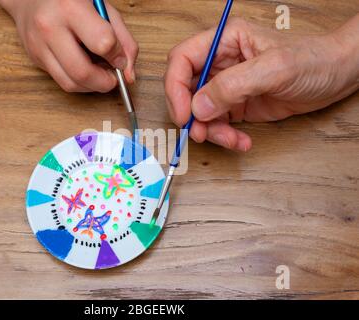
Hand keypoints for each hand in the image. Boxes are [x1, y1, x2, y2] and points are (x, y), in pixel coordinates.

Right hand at [0, 0, 137, 91]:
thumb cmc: (71, 0)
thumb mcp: (103, 9)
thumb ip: (123, 39)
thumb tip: (129, 75)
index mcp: (71, 7)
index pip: (103, 43)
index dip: (117, 55)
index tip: (120, 57)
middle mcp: (50, 27)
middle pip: (83, 72)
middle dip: (105, 82)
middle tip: (113, 77)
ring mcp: (39, 45)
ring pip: (71, 83)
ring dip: (92, 86)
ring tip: (99, 72)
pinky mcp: (35, 58)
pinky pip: (62, 81)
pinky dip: (79, 82)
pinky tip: (84, 68)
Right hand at [165, 17, 358, 151]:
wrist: (338, 75)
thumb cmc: (313, 59)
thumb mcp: (274, 69)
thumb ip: (233, 85)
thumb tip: (197, 106)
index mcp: (225, 41)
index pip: (182, 60)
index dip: (175, 88)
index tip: (184, 113)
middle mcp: (221, 63)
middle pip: (185, 90)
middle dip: (190, 115)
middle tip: (200, 133)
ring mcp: (227, 86)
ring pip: (200, 112)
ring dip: (210, 131)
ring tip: (232, 140)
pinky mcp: (236, 105)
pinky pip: (218, 124)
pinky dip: (224, 137)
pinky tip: (241, 141)